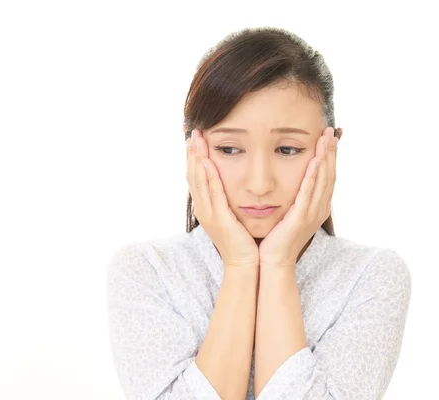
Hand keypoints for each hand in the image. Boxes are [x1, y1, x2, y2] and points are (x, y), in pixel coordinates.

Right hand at [187, 128, 259, 268]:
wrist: (246, 263)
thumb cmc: (243, 240)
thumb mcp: (232, 215)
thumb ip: (228, 199)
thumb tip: (230, 184)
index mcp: (206, 207)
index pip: (196, 178)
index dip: (194, 158)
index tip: (195, 140)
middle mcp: (203, 209)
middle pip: (193, 176)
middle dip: (192, 153)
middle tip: (193, 133)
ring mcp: (209, 214)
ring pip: (199, 181)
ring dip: (197, 159)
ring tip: (197, 140)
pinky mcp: (219, 219)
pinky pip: (213, 194)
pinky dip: (209, 177)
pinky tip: (208, 163)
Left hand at [258, 127, 338, 267]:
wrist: (273, 262)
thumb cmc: (277, 238)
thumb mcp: (289, 213)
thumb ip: (293, 197)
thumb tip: (291, 181)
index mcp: (316, 207)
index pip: (326, 177)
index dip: (329, 157)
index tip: (328, 137)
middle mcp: (319, 209)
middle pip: (328, 175)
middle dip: (330, 152)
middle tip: (331, 131)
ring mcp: (311, 214)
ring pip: (321, 181)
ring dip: (324, 159)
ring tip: (325, 140)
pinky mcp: (300, 219)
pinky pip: (307, 194)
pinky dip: (312, 177)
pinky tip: (314, 162)